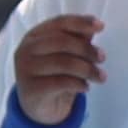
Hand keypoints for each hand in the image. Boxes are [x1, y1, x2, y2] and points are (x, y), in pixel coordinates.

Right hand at [9, 8, 102, 127]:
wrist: (38, 105)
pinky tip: (86, 87)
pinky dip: (79, 84)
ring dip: (88, 69)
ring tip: (101, 76)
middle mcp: (26, 50)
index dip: (81, 22)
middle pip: (61, 42)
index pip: (59, 23)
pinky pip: (60, 83)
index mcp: (35, 36)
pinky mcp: (30, 89)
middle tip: (102, 58)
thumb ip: (78, 39)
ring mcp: (25, 69)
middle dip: (86, 49)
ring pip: (62, 62)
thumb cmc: (54, 74)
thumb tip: (95, 26)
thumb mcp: (67, 55)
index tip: (101, 26)